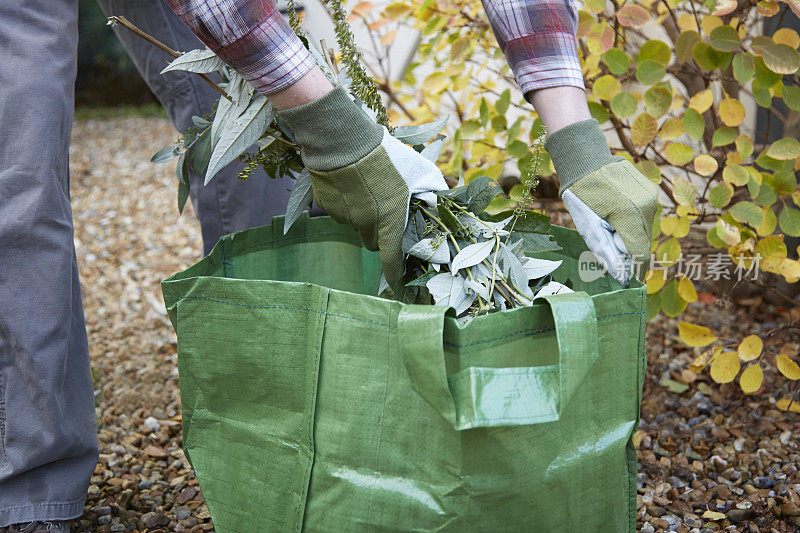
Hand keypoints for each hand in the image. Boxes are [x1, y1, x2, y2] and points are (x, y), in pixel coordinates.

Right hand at [279, 86, 445, 286]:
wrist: (342, 138)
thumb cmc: (385, 155)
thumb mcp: (418, 169)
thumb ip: (433, 188)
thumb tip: (446, 197)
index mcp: (389, 221)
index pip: (392, 260)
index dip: (395, 275)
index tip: (399, 284)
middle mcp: (365, 225)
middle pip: (373, 241)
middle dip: (380, 233)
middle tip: (385, 211)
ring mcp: (343, 217)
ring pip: (354, 225)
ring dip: (361, 215)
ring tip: (366, 187)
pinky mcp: (325, 206)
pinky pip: (337, 212)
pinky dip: (344, 203)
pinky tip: (348, 182)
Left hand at [546, 119, 658, 283]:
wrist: (586, 162)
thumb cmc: (582, 197)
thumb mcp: (590, 228)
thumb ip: (607, 254)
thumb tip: (622, 277)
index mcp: (631, 215)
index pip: (639, 252)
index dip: (634, 269)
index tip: (626, 281)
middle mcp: (647, 205)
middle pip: (643, 241)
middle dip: (627, 249)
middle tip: (606, 241)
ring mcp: (651, 196)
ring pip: (644, 228)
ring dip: (629, 233)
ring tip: (608, 222)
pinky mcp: (650, 191)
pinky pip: (644, 214)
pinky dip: (632, 220)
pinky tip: (615, 211)